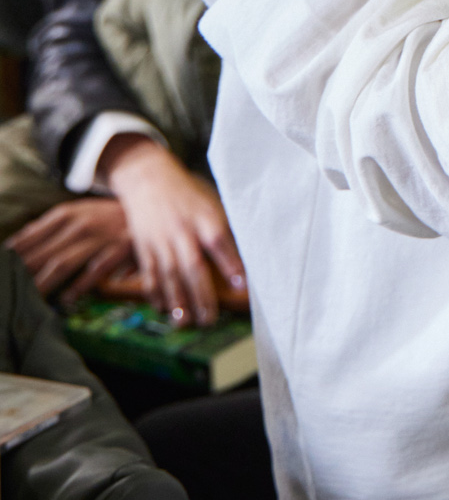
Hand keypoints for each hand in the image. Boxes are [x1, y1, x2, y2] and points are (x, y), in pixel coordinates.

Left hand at [11, 197, 136, 300]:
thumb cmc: (105, 213)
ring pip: (63, 262)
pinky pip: (97, 269)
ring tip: (30, 298)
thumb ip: (48, 227)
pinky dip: (81, 285)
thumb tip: (16, 242)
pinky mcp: (120, 248)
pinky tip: (67, 298)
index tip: (2, 269)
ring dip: (44, 283)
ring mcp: (100, 236)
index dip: (13, 256)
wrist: (148, 198)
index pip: (30, 237)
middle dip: (23, 274)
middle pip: (42, 253)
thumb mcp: (76, 211)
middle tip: (9, 289)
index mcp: (65, 214)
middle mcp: (79, 224)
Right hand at [97, 136, 245, 326]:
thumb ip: (226, 228)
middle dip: (201, 295)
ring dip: (177, 300)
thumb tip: (253, 252)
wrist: (147, 178)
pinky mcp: (144, 246)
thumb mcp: (212, 203)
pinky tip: (163, 308)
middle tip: (210, 319)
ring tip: (185, 321)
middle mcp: (181, 230)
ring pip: (168, 274)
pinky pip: (149, 273)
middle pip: (192, 265)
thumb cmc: (189, 195)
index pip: (220, 242)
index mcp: (204, 217)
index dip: (231, 264)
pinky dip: (155, 292)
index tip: (242, 286)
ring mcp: (160, 239)